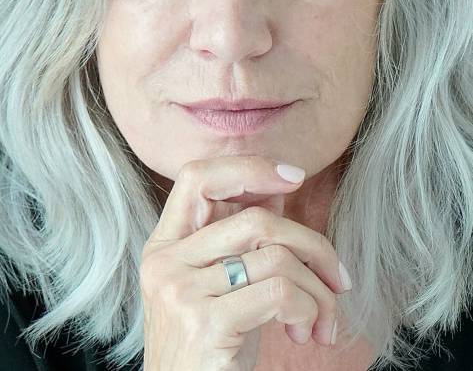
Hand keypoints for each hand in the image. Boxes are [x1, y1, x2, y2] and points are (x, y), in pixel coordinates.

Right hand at [139, 156, 350, 369]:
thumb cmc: (211, 349)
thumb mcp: (217, 287)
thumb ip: (237, 240)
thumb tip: (279, 191)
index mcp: (165, 245)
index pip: (197, 177)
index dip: (248, 168)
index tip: (294, 178)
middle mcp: (165, 262)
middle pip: (255, 219)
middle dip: (313, 245)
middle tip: (336, 279)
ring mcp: (180, 291)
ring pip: (276, 255)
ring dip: (318, 289)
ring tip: (321, 320)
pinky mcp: (205, 322)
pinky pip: (280, 290)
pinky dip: (309, 308)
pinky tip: (305, 332)